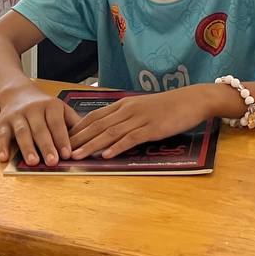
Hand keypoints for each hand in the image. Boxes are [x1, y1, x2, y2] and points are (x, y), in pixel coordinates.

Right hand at [0, 84, 78, 166]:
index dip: (62, 139)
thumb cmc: (43, 105)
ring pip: (22, 132)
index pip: (57, 124)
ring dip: (27, 148)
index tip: (68, 154)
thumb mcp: (61, 108)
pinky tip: (4, 158)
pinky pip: (2, 135)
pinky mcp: (3, 122)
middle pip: (40, 130)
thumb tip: (89, 138)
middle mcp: (33, 109)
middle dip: (46, 146)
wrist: (17, 92)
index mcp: (51, 106)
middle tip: (53, 162)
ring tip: (33, 162)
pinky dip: (2, 147)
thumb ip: (74, 122)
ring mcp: (17, 116)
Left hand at [68, 84, 219, 159]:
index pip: (95, 115)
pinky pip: (131, 138)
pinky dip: (117, 146)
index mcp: (124, 104)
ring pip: (110, 132)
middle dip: (78, 138)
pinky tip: (106, 155)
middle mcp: (128, 110)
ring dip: (92, 145)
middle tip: (62, 150)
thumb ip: (127, 116)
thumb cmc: (169, 105)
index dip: (78, 128)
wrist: (192, 99)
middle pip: (98, 124)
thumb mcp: (143, 107)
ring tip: (78, 155)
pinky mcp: (152, 128)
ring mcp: (140, 118)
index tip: (63, 139)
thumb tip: (111, 129)